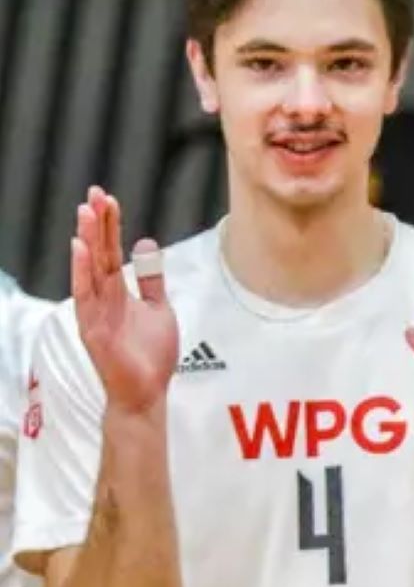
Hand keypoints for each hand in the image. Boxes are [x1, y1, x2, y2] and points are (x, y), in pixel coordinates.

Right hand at [69, 188, 176, 415]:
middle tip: (95, 194)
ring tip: (86, 212)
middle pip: (99, 253)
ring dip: (88, 240)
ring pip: (90, 269)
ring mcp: (96, 312)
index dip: (111, 225)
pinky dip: (83, 272)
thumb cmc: (150, 354)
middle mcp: (103, 297)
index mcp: (118, 291)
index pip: (112, 251)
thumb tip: (147, 244)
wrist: (147, 392)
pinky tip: (80, 249)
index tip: (109, 199)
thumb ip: (151, 279)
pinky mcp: (93, 328)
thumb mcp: (158, 308)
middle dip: (97, 224)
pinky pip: (86, 296)